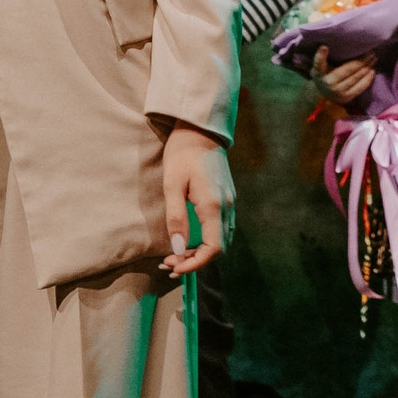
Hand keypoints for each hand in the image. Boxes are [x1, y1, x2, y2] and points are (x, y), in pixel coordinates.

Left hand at [160, 123, 233, 276]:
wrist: (201, 130)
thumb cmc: (182, 154)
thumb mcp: (172, 184)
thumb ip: (176, 217)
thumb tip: (177, 248)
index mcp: (214, 205)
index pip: (214, 248)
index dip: (195, 264)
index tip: (174, 267)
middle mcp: (226, 208)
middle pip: (219, 249)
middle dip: (195, 262)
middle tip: (168, 264)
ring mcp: (229, 203)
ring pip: (221, 240)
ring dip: (200, 253)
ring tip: (174, 256)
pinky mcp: (226, 199)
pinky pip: (220, 229)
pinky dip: (205, 242)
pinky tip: (187, 241)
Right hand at [311, 48, 374, 108]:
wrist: (323, 95)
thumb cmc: (323, 75)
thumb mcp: (319, 67)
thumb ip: (324, 58)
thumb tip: (333, 45)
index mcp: (319, 73)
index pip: (319, 64)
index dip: (320, 56)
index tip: (324, 47)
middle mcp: (328, 83)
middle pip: (347, 70)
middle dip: (361, 60)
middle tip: (370, 51)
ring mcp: (338, 91)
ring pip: (355, 77)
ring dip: (367, 67)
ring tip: (373, 58)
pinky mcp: (347, 97)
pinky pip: (360, 87)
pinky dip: (367, 78)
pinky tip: (372, 70)